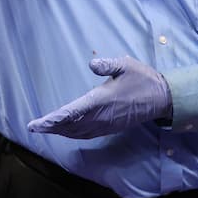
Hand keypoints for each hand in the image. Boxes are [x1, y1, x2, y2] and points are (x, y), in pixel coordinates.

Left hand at [27, 56, 171, 138]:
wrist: (163, 98)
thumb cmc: (143, 79)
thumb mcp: (126, 65)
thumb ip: (108, 64)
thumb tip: (92, 64)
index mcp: (101, 100)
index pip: (72, 112)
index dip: (54, 119)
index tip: (38, 123)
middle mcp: (101, 115)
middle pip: (71, 125)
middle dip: (52, 126)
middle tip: (34, 127)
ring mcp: (107, 123)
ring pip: (79, 131)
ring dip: (61, 131)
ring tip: (45, 129)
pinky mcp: (111, 127)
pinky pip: (88, 133)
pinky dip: (74, 133)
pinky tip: (67, 131)